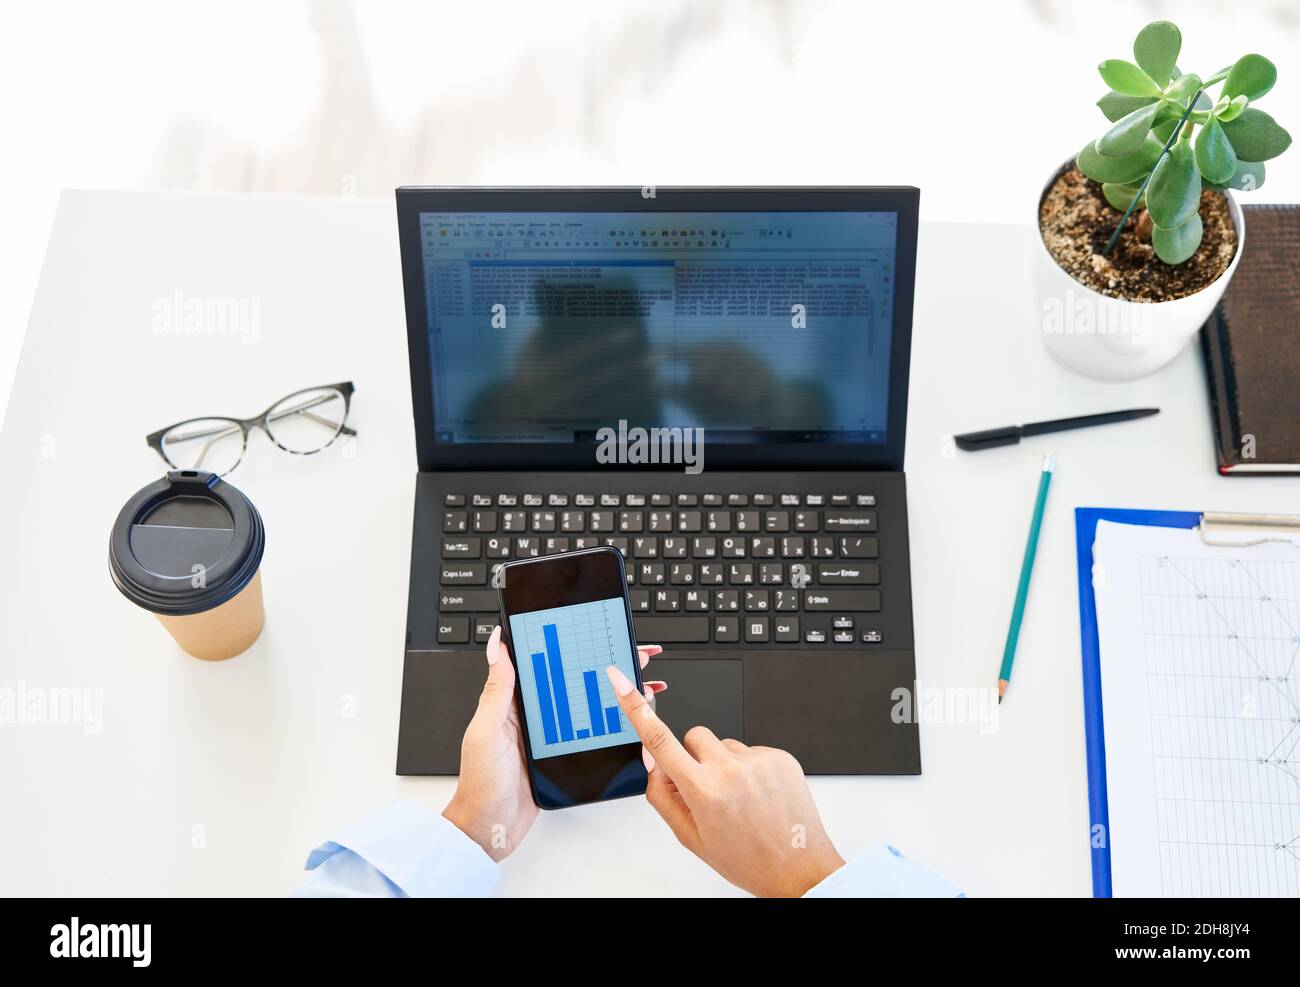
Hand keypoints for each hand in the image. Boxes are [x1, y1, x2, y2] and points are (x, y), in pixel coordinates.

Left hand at [443, 626, 665, 861]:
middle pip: (578, 680)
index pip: (550, 663)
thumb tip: (498, 644)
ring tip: (645, 683)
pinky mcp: (563, 754)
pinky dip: (613, 724)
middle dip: (609, 665)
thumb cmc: (481, 782)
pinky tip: (631, 718)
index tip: (598, 631)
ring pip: (590, 705)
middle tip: (638, 655)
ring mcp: (552, 735)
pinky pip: (591, 732)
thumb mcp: (487, 729)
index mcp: (517, 701)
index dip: (574, 644)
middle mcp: (537, 714)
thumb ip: (497, 689)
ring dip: (617, 693)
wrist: (490, 828)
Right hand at [606, 664, 844, 896]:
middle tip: (708, 787)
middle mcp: (730, 770)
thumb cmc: (746, 858)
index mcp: (703, 791)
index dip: (636, 709)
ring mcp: (758, 760)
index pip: (659, 741)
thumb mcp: (691, 836)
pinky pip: (752, 749)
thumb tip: (653, 762)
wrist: (798, 867)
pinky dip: (750, 767)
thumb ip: (663, 796)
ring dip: (725, 763)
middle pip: (694, 735)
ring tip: (741, 797)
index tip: (621, 682)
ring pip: (724, 743)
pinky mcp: (780, 756)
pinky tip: (759, 794)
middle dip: (694, 756)